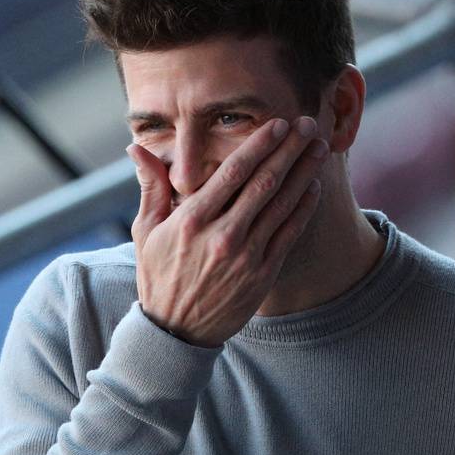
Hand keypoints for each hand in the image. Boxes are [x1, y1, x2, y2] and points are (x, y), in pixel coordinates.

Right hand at [127, 116, 327, 346]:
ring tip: (319, 148)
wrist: (176, 331)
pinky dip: (303, 210)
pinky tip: (313, 188)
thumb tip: (135, 148)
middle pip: (264, 183)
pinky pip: (288, 235)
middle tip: (307, 124)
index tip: (277, 124)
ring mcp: (246, 256)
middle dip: (289, 150)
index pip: (233, 172)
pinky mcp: (263, 275)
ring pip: (281, 206)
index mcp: (192, 219)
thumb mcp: (146, 231)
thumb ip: (150, 187)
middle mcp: (222, 235)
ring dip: (303, 174)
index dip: (259, 144)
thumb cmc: (159, 275)